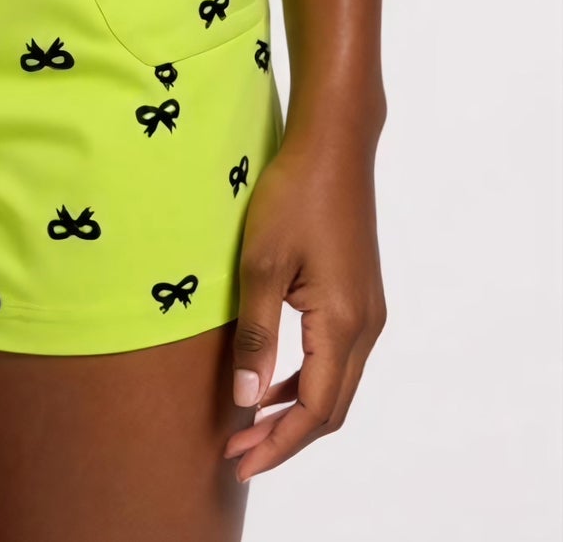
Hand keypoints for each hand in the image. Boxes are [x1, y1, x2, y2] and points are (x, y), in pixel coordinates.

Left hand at [224, 125, 386, 482]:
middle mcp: (366, 325)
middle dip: (286, 438)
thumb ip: (257, 334)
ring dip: (296, 411)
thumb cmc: (295, 193)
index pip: (315, 410)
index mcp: (343, 323)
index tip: (240, 461)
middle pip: (331, 408)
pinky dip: (307, 380)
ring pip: (337, 384)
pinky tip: (273, 380)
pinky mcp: (360, 295)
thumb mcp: (262, 262)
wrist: (334, 144)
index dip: (278, 444)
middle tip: (238, 453)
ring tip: (250, 425)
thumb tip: (247, 400)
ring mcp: (368, 310)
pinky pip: (338, 358)